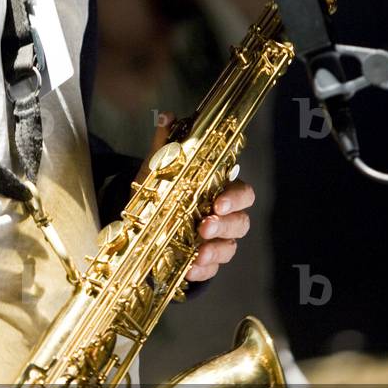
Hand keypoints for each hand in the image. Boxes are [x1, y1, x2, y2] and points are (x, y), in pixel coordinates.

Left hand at [137, 113, 253, 283]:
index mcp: (219, 191)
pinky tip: (189, 268)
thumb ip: (165, 146)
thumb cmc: (162, 192)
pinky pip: (212, 269)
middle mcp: (223, 216)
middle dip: (225, 225)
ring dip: (215, 250)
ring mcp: (216, 241)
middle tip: (205, 227)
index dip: (235, 198)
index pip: (243, 193)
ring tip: (198, 252)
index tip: (217, 202)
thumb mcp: (159, 170)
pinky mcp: (205, 262)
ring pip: (230, 247)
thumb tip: (167, 117)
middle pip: (241, 222)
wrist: (144, 223)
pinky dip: (203, 270)